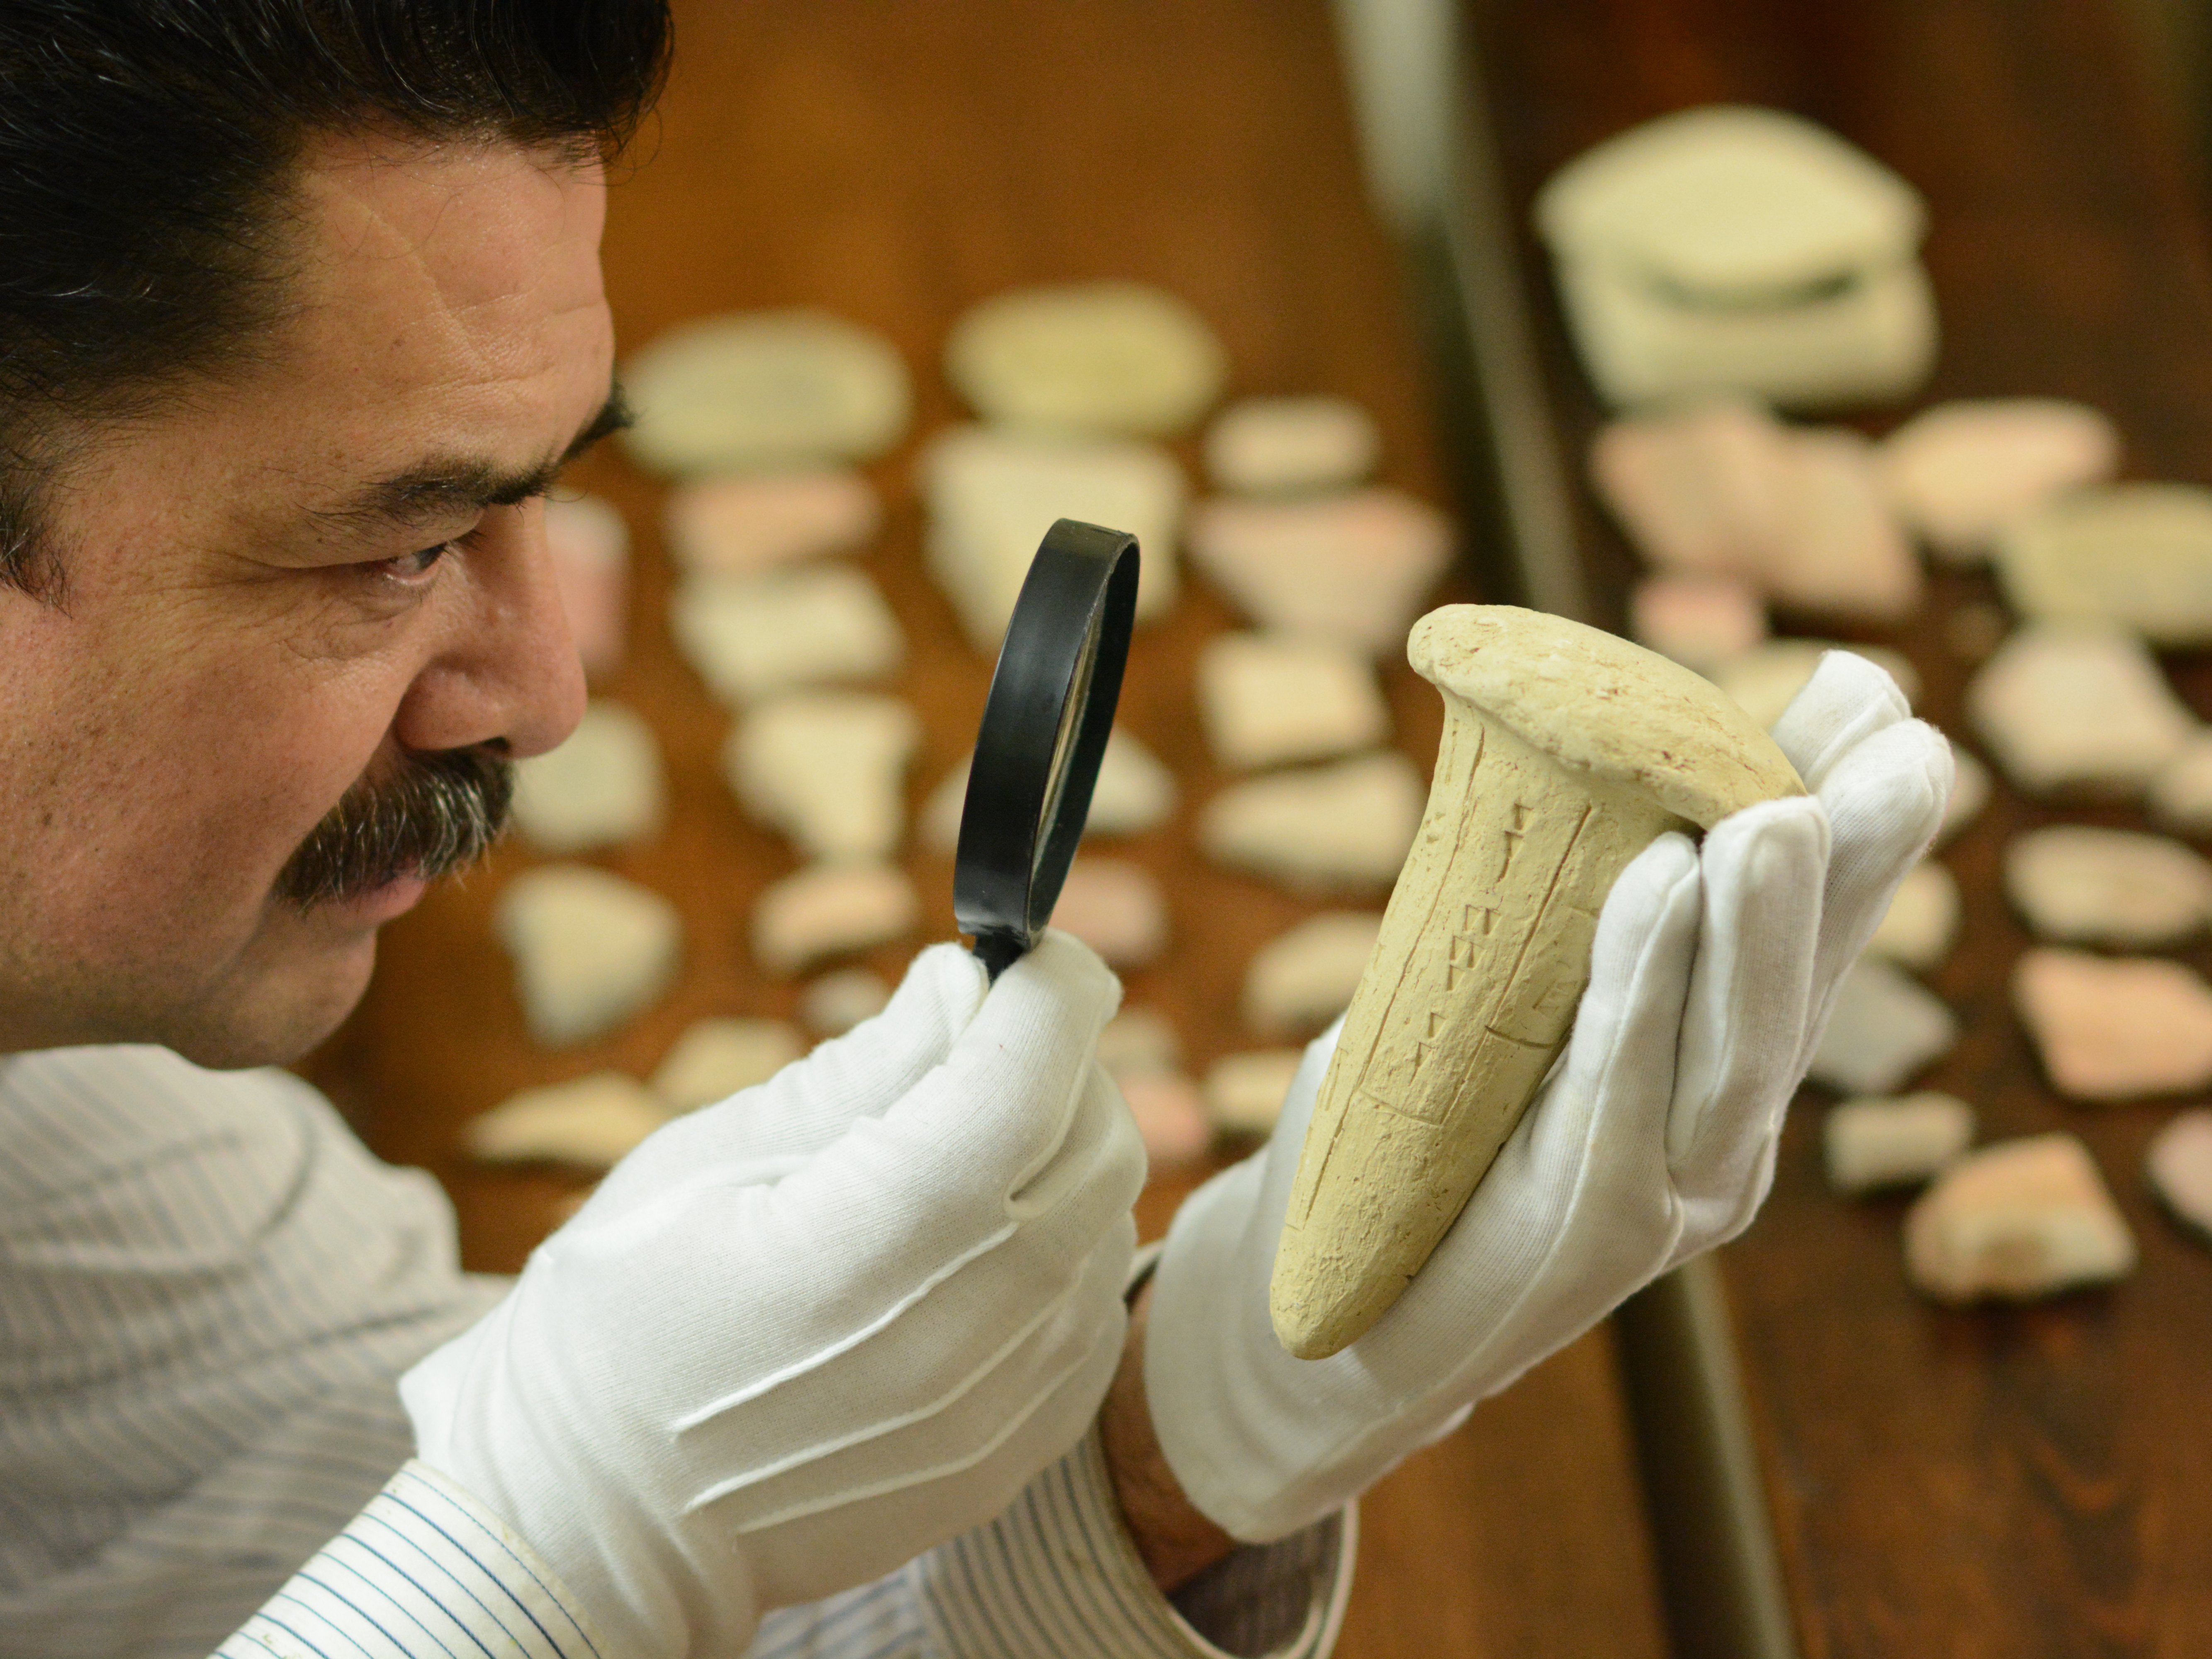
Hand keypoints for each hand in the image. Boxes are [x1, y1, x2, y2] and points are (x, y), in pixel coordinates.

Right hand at [401, 932, 1145, 1655]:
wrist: (598, 1519)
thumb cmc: (624, 1319)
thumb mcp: (709, 1162)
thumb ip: (861, 1071)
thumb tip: (960, 979)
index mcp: (874, 1242)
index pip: (1029, 1075)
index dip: (1049, 987)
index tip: (1028, 953)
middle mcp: (967, 1331)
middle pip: (1096, 1140)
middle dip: (1056, 1060)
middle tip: (976, 1041)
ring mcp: (1002, 1404)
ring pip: (1109, 1220)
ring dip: (1060, 1152)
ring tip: (958, 1144)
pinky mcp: (1015, 1449)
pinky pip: (1093, 1307)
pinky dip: (1061, 1243)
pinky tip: (972, 1239)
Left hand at [1142, 652, 1951, 1540]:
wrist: (1334, 1315)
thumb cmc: (1417, 1143)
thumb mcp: (1501, 1012)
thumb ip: (1555, 926)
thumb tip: (1564, 769)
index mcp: (1706, 1076)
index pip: (1796, 943)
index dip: (1847, 832)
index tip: (1872, 699)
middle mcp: (1716, 1137)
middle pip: (1799, 986)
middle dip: (1853, 860)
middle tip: (1895, 731)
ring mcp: (1667, 1194)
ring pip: (1736, 1044)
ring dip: (1762, 921)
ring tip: (1780, 804)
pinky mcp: (1589, 1231)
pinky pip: (1623, 1088)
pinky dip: (1646, 986)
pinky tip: (1663, 884)